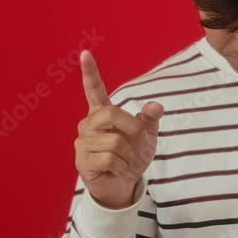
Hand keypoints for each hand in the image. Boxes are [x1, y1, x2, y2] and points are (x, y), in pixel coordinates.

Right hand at [74, 49, 163, 208]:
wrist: (124, 184)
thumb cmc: (133, 156)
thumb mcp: (147, 136)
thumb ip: (150, 120)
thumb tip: (156, 106)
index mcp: (102, 113)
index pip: (94, 89)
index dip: (90, 72)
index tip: (85, 53)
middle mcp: (88, 124)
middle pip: (110, 114)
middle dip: (131, 128)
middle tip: (138, 141)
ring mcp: (82, 142)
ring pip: (113, 141)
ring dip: (129, 154)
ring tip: (126, 161)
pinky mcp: (82, 161)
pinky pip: (109, 158)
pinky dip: (122, 166)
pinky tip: (119, 170)